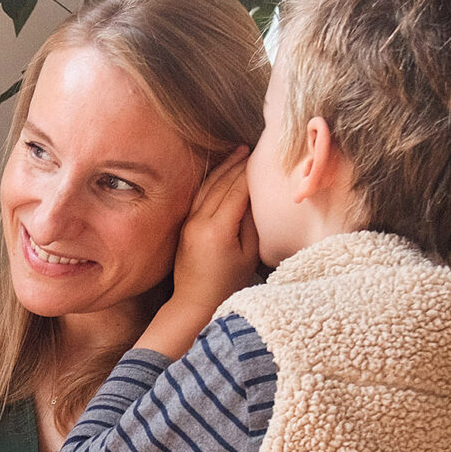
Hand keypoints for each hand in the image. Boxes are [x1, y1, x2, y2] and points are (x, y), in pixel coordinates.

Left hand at [145, 148, 258, 357]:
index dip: (252, 172)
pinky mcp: (185, 225)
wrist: (194, 303)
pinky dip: (212, 179)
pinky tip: (222, 170)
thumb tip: (256, 196)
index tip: (265, 157)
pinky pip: (199, 195)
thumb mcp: (249, 254)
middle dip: (239, 164)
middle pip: (222, 183)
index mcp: (218, 229)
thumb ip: (252, 222)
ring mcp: (189, 222)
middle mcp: (199, 221)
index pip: (237, 190)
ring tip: (240, 151)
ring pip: (208, 186)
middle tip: (256, 148)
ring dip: (224, 167)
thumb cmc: (227, 284)